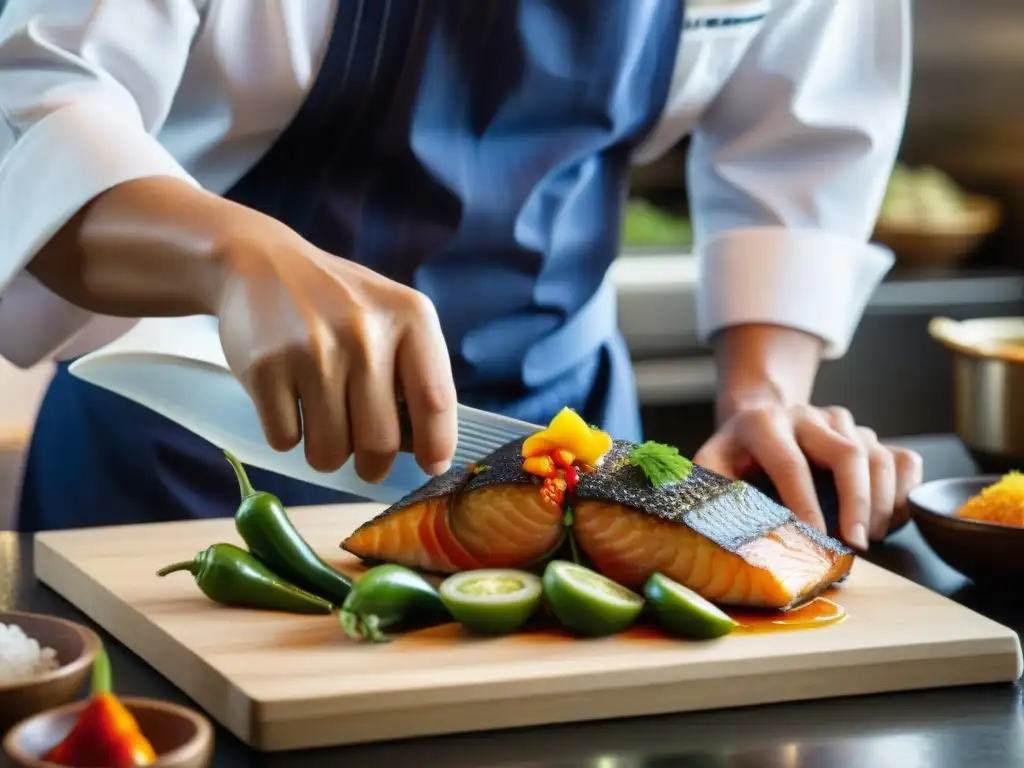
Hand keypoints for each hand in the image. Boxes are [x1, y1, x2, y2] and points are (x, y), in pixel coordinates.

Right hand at [213, 214, 456, 481]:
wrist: (259, 264)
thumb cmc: (338, 304)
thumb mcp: (392, 317)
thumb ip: (417, 374)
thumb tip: (431, 454)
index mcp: (410, 317)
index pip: (436, 401)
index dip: (436, 445)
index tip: (431, 466)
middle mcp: (365, 332)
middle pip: (380, 443)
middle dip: (372, 466)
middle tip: (365, 461)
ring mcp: (313, 350)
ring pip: (329, 452)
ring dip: (326, 453)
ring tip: (322, 420)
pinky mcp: (266, 368)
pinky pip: (285, 439)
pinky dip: (286, 434)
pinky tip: (288, 399)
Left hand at [694, 403, 922, 549]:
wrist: (757, 420)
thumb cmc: (735, 456)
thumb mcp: (711, 465)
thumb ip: (709, 489)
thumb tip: (715, 529)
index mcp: (764, 423)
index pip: (791, 464)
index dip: (805, 504)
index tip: (816, 539)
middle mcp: (807, 416)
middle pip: (847, 453)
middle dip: (856, 503)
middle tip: (857, 544)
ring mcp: (841, 423)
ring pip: (878, 457)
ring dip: (881, 504)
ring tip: (869, 538)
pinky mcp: (867, 434)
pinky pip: (902, 459)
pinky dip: (904, 492)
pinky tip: (889, 520)